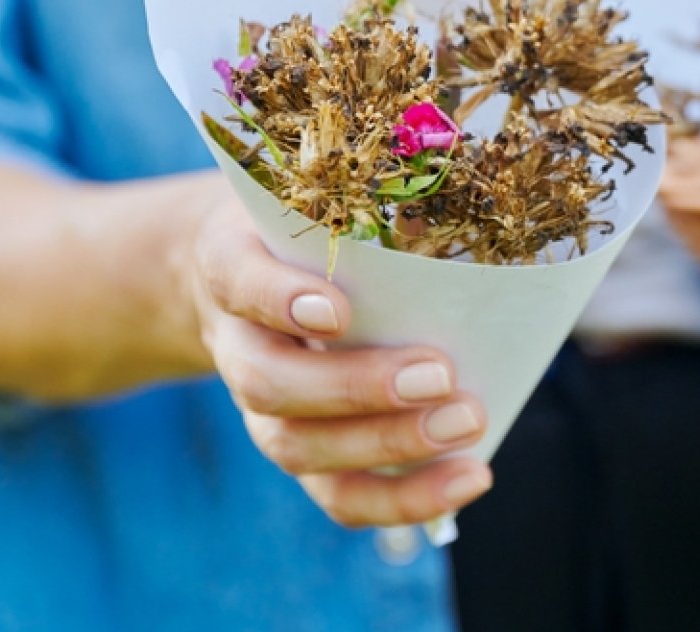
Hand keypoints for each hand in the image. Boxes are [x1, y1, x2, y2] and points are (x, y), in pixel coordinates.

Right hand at [179, 185, 492, 527]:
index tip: (336, 309)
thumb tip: (463, 201)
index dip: (280, 299)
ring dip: (388, 445)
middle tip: (439, 373)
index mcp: (230, 269)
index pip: (240, 281)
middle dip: (356, 388)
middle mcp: (238, 346)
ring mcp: (264, 410)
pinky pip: (338, 493)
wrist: (243, 278)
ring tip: (465, 423)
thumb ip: (360, 208)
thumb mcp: (314, 202)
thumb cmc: (303, 232)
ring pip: (300, 448)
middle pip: (269, 383)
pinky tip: (469, 477)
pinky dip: (402, 498)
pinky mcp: (303, 452)